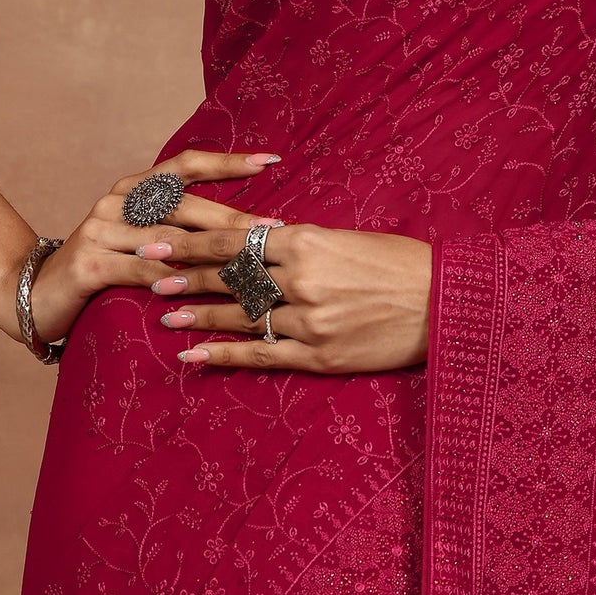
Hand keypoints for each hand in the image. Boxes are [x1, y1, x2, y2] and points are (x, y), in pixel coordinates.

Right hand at [17, 148, 286, 350]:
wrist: (37, 295)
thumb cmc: (104, 267)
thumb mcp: (141, 240)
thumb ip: (178, 227)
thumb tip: (242, 228)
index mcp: (135, 187)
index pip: (186, 165)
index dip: (227, 162)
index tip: (269, 161)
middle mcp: (118, 200)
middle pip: (183, 204)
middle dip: (232, 218)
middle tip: (270, 230)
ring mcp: (100, 228)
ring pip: (166, 238)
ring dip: (209, 252)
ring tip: (246, 264)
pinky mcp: (88, 262)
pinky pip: (137, 270)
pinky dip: (169, 279)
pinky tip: (196, 288)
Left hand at [148, 220, 432, 373]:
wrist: (447, 303)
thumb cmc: (402, 263)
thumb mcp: (349, 238)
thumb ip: (303, 242)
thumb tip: (262, 240)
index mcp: (308, 241)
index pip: (235, 240)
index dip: (192, 241)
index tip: (159, 238)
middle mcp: (301, 279)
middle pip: (229, 277)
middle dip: (185, 274)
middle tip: (148, 273)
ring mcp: (308, 321)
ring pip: (239, 317)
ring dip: (198, 314)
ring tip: (164, 314)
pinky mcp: (319, 356)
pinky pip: (260, 356)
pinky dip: (224, 354)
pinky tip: (194, 355)